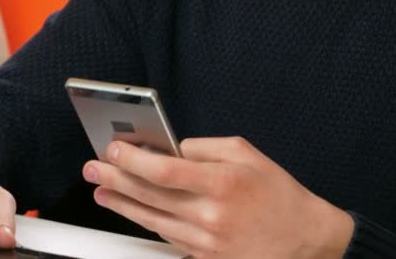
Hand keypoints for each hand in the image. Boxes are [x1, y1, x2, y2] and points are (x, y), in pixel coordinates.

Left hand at [83, 137, 354, 258]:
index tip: (114, 150)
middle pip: (149, 195)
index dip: (132, 160)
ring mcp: (206, 240)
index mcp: (223, 182)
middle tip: (93, 169)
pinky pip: (166, 237)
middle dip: (114, 179)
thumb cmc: (277, 193)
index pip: (164, 170)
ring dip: (122, 204)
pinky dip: (144, 222)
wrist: (302, 239)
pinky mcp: (204, 257)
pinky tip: (130, 211)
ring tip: (101, 191)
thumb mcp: (247, 154)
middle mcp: (211, 214)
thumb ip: (205, 147)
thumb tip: (170, 148)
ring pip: (151, 220)